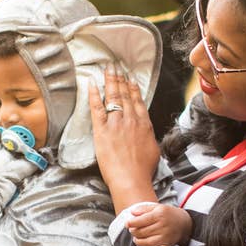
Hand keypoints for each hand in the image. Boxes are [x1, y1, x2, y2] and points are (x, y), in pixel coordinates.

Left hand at [89, 66, 159, 211]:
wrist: (131, 179)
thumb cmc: (142, 170)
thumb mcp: (153, 151)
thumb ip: (148, 138)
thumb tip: (146, 134)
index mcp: (144, 125)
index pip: (137, 102)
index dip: (133, 88)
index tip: (130, 79)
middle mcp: (130, 120)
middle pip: (125, 95)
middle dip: (120, 79)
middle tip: (116, 67)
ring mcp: (116, 123)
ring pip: (113, 97)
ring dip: (110, 81)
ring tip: (108, 69)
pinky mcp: (102, 129)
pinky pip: (97, 107)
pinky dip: (94, 94)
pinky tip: (92, 83)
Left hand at [125, 203, 191, 245]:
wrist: (184, 223)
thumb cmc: (168, 214)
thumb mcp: (157, 207)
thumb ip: (144, 208)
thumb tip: (132, 213)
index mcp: (160, 215)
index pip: (142, 220)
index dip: (131, 223)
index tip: (127, 223)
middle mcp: (163, 226)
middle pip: (142, 232)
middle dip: (134, 232)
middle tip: (132, 230)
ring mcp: (166, 237)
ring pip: (147, 243)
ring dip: (139, 242)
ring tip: (136, 238)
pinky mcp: (168, 245)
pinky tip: (146, 245)